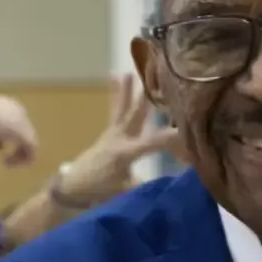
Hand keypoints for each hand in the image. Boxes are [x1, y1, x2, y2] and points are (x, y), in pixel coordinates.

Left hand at [58, 74, 178, 203]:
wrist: (73, 185)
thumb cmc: (99, 190)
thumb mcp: (125, 190)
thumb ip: (146, 184)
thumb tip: (171, 181)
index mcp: (126, 152)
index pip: (154, 141)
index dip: (172, 137)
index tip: (188, 131)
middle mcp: (119, 138)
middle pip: (136, 115)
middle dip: (146, 100)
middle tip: (154, 81)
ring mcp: (113, 133)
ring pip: (123, 107)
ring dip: (127, 90)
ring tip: (129, 72)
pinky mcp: (109, 131)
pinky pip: (116, 108)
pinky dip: (117, 93)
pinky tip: (115, 77)